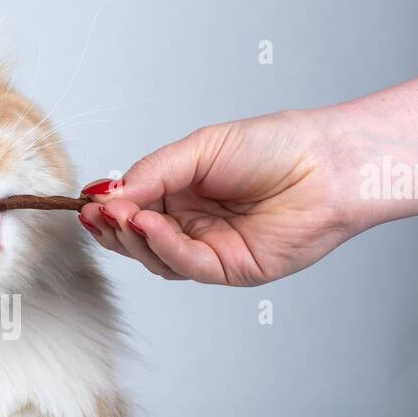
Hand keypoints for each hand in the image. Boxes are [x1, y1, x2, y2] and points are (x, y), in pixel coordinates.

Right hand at [79, 110, 364, 284]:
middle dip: (113, 229)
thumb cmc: (277, 146)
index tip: (88, 202)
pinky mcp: (232, 270)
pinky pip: (187, 265)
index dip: (109, 210)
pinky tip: (149, 225)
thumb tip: (108, 195)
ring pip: (156, 259)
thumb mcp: (200, 149)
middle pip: (138, 241)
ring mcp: (212, 250)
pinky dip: (162, 247)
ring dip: (133, 240)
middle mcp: (194, 225)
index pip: (134, 210)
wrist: (329, 163)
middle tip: (96, 214)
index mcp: (184, 194)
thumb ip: (152, 172)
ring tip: (121, 216)